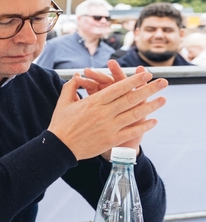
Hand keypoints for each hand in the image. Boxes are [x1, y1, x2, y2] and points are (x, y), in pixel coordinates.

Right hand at [48, 66, 166, 159]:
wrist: (59, 147)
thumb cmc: (60, 124)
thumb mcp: (63, 103)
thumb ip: (71, 87)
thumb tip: (77, 75)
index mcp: (92, 102)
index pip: (117, 88)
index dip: (133, 81)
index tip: (145, 74)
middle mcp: (103, 113)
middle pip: (130, 99)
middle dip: (149, 89)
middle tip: (163, 82)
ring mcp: (108, 127)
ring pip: (134, 114)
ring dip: (151, 106)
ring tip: (163, 100)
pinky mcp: (111, 139)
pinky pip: (131, 131)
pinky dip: (144, 126)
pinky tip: (154, 121)